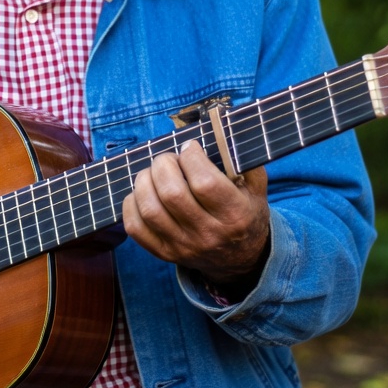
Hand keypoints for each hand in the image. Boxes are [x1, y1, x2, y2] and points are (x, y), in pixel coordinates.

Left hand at [122, 141, 269, 287]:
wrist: (240, 258)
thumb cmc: (245, 212)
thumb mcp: (255, 186)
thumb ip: (241, 158)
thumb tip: (218, 130)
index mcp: (235, 215)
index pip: (204, 183)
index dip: (191, 158)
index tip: (190, 148)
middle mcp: (208, 234)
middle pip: (172, 194)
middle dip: (164, 165)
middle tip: (169, 159)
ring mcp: (183, 246)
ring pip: (150, 210)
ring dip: (144, 181)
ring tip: (154, 173)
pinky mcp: (164, 252)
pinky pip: (135, 228)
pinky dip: (132, 204)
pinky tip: (144, 193)